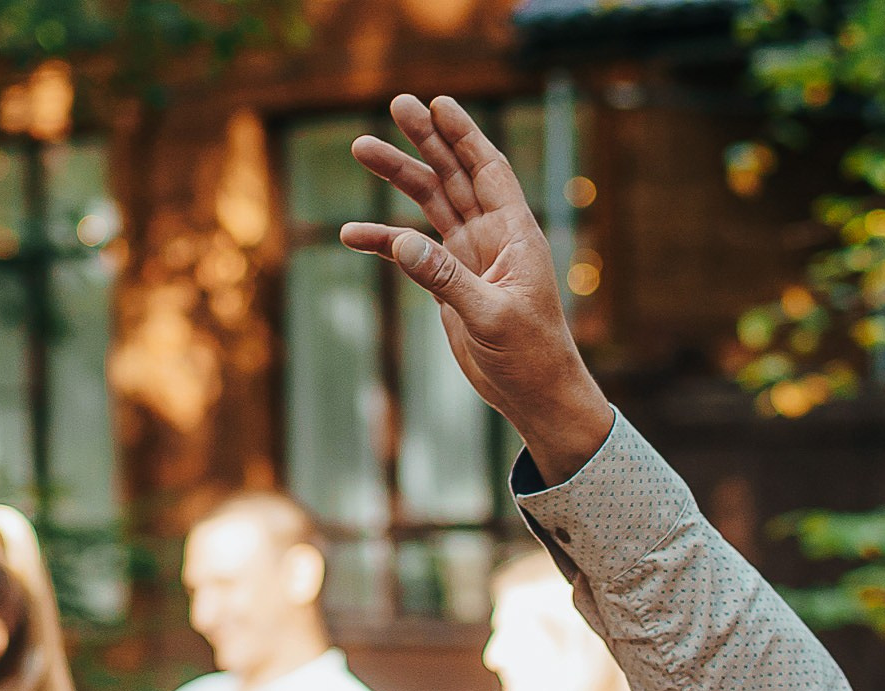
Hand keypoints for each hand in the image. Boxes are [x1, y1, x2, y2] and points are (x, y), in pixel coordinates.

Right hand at [341, 95, 615, 484]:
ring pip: (430, 204)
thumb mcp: (491, 317)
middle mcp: (493, 237)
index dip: (466, 135)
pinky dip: (383, 241)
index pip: (490, 171)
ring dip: (400, 176)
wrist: (534, 394)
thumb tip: (402, 242)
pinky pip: (410, 252)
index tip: (440, 103)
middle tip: (397, 104)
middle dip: (428, 140)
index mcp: (517, 235)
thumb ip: (446, 279)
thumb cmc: (531, 355)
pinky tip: (350, 234)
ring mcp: (469, 257)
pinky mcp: (449, 282)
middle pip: (456, 175)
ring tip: (362, 147)